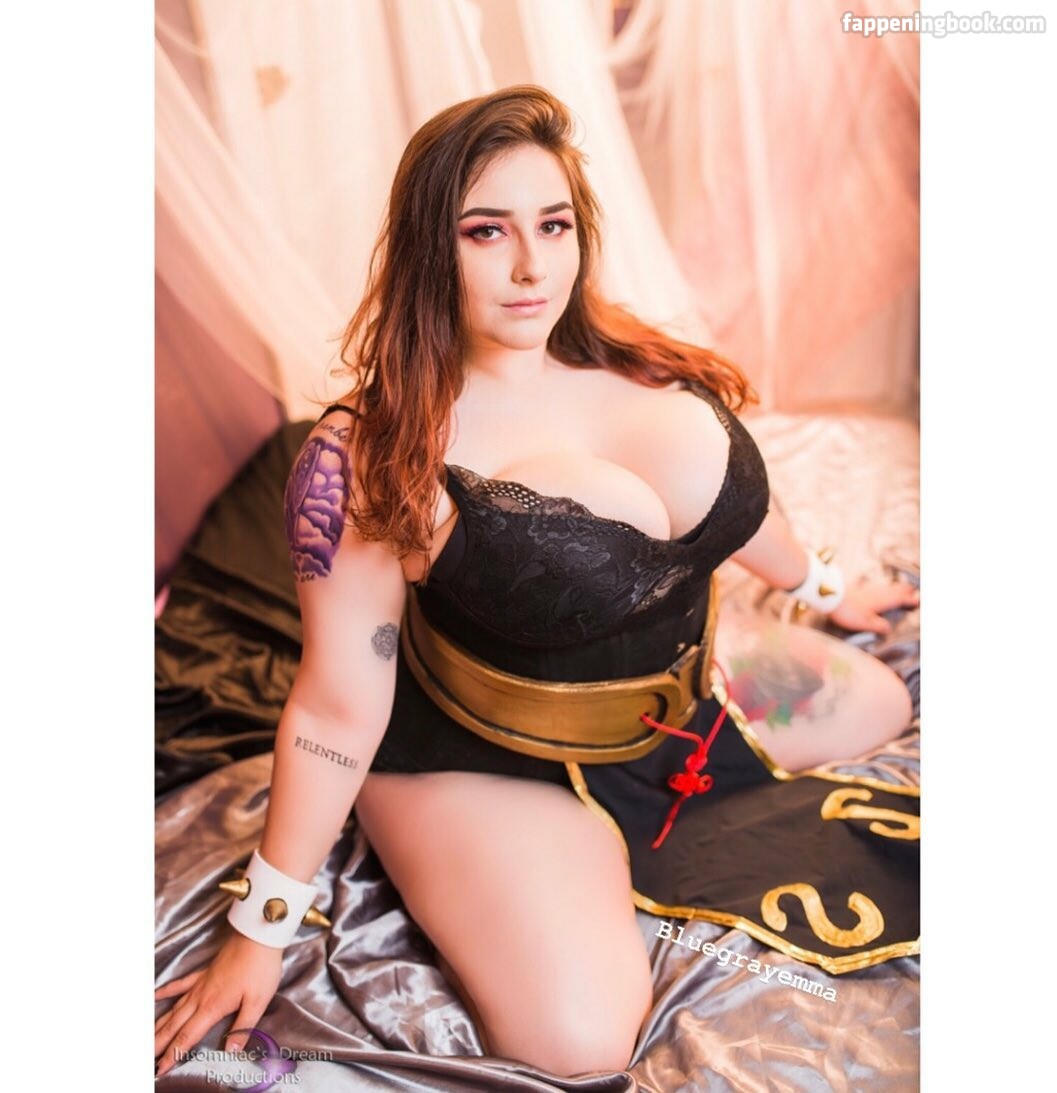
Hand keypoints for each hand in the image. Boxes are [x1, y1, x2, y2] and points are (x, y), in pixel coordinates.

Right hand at [154, 931, 283, 1077]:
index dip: (173, 1054)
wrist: (258, 936)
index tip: (160, 1069)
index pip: (188, 1036)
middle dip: (159, 1043)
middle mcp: (201, 997)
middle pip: (175, 1025)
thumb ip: (243, 1028)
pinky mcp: (204, 973)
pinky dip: (166, 991)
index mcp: (212, 1007)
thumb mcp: (258, 1001)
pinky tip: (154, 995)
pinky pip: (180, 984)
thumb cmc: (260, 968)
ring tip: (147, 1037)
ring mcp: (200, 984)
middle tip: (146, 1058)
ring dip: (159, 1024)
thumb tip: (230, 1052)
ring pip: (174, 1008)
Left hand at [827, 577, 918, 635]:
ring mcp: (865, 589)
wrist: (829, 596)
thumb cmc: (848, 611)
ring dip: (893, 587)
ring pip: (884, 587)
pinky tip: (875, 586)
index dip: (908, 600)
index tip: (918, 599)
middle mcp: (876, 593)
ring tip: (900, 586)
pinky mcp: (856, 588)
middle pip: (893, 590)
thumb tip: (889, 628)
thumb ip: (878, 625)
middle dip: (904, 590)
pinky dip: (879, 586)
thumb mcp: (865, 623)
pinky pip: (873, 586)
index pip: (898, 600)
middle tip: (913, 588)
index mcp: (881, 602)